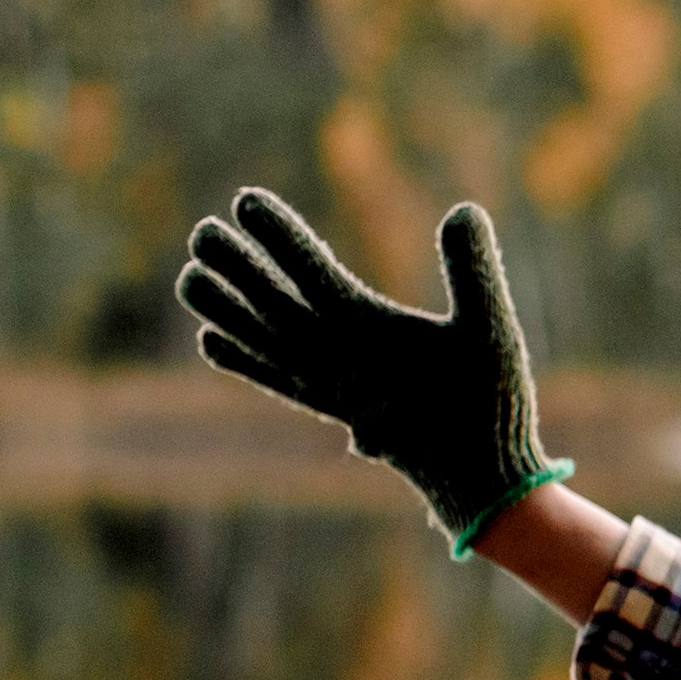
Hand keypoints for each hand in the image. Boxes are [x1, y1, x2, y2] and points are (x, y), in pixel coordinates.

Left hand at [176, 188, 569, 555]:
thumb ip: (474, 270)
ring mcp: (324, 386)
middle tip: (201, 232)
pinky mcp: (328, 409)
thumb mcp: (492, 328)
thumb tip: (465, 209)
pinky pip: (271, 379)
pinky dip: (238, 358)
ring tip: (188, 277)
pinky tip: (209, 341)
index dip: (276, 234)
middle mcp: (333, 358)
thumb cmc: (488, 400)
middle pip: (268, 302)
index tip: (244, 201)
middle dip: (234, 265)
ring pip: (259, 341)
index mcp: (367, 332)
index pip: (308, 270)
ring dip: (221, 309)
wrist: (475, 478)